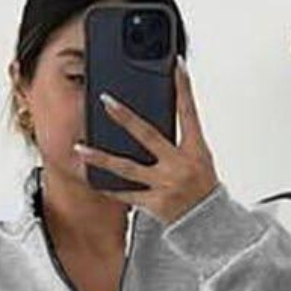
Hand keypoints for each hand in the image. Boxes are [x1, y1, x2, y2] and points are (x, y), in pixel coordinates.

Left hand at [74, 57, 219, 228]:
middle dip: (125, 117)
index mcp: (195, 150)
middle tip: (105, 101)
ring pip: (127, 168)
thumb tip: (158, 119)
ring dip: (101, 158)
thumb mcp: (200, 159)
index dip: (184, 88)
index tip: (176, 65)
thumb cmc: (204, 189)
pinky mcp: (155, 204)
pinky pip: (128, 194)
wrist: (211, 225)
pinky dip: (111, 188)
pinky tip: (94, 180)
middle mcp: (179, 165)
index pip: (189, 113)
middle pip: (148, 135)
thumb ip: (180, 140)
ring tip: (80, 147)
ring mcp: (165, 185)